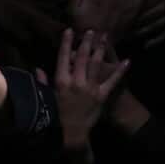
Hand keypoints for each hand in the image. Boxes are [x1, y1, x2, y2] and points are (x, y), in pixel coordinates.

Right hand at [36, 29, 128, 156]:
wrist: (72, 133)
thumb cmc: (56, 115)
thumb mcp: (46, 97)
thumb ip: (42, 82)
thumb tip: (37, 69)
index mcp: (61, 81)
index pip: (63, 57)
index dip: (67, 43)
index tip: (70, 30)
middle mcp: (76, 82)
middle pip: (82, 57)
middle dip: (86, 42)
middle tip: (91, 30)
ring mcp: (90, 88)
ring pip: (96, 64)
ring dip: (101, 49)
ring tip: (105, 37)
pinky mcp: (102, 96)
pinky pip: (112, 81)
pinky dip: (120, 71)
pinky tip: (127, 61)